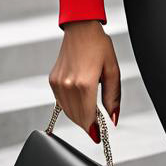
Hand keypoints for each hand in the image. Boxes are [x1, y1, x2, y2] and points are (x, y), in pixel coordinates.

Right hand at [49, 19, 121, 142]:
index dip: (94, 129)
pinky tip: (79, 102)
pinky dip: (70, 106)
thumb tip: (112, 119)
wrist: (81, 28)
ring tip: (90, 115)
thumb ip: (112, 97)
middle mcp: (68, 86)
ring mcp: (58, 83)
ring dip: (78, 117)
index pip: (88, 117)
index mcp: (85, 84)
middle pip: (77, 117)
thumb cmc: (99, 45)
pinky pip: (61, 102)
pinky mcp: (53, 80)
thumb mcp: (112, 70)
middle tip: (96, 128)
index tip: (98, 136)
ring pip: (67, 111)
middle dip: (87, 124)